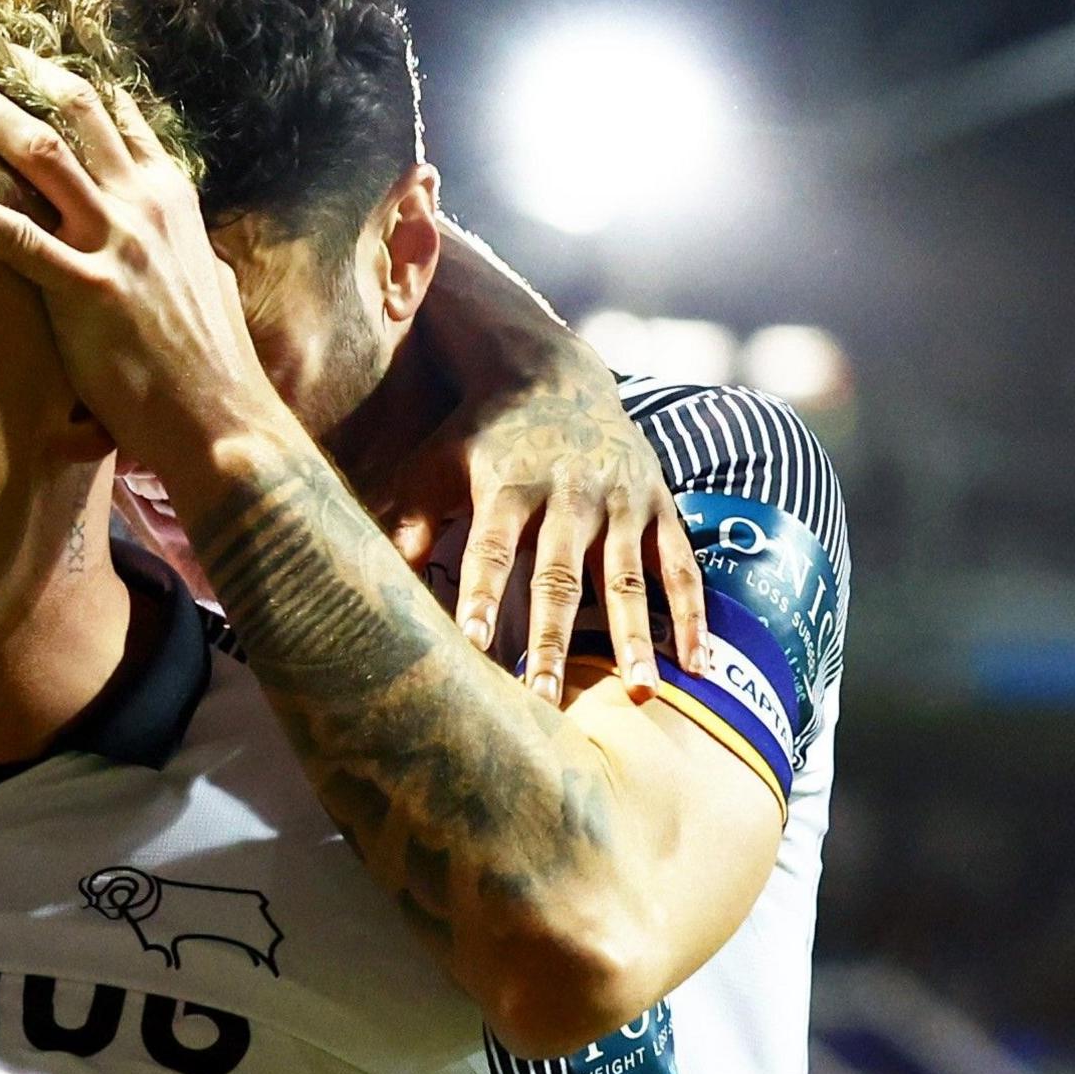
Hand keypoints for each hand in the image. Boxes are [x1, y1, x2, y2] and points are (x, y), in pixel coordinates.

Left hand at [0, 51, 279, 482]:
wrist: (223, 420)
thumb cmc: (211, 362)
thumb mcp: (207, 282)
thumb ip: (185, 249)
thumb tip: (184, 246)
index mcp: (171, 197)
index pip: (116, 117)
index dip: (62, 83)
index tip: (15, 60)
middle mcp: (146, 203)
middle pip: (72, 112)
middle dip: (11, 73)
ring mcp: (117, 242)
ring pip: (41, 153)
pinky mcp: (88, 290)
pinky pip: (16, 237)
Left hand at [371, 364, 705, 701]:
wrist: (554, 374)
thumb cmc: (480, 432)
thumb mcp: (434, 462)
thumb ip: (410, 522)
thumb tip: (380, 585)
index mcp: (509, 484)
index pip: (492, 549)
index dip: (483, 595)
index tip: (476, 644)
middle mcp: (570, 493)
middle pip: (560, 576)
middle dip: (552, 639)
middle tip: (545, 699)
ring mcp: (620, 500)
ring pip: (628, 578)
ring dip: (633, 639)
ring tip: (639, 695)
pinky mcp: (658, 504)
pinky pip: (680, 566)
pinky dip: (693, 614)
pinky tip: (694, 665)